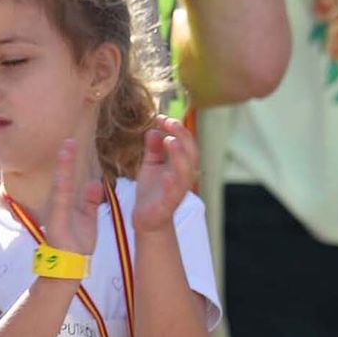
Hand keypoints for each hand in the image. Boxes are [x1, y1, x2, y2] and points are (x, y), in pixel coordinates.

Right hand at [43, 139, 101, 255]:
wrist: (69, 267)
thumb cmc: (76, 244)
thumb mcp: (88, 219)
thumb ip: (90, 201)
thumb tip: (95, 183)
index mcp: (67, 204)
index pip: (68, 179)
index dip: (70, 162)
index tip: (72, 144)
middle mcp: (59, 205)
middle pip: (62, 178)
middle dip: (65, 159)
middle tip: (69, 139)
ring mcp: (56, 213)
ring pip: (60, 185)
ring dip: (63, 166)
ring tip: (67, 148)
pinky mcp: (56, 222)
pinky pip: (61, 201)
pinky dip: (62, 186)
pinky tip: (64, 173)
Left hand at [132, 117, 197, 233]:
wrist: (147, 219)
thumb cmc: (152, 190)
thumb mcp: (150, 165)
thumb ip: (153, 149)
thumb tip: (153, 130)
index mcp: (180, 165)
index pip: (185, 143)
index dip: (177, 128)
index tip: (161, 117)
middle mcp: (183, 176)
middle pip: (190, 153)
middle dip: (182, 136)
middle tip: (168, 122)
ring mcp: (177, 189)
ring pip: (185, 171)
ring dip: (179, 155)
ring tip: (170, 140)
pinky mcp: (168, 203)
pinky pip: (173, 192)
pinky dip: (171, 182)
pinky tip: (166, 174)